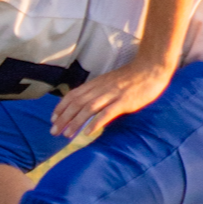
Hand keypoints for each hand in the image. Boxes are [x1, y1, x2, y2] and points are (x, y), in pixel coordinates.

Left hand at [50, 59, 174, 140]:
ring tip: (67, 134)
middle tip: (54, 132)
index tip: (53, 119)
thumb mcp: (108, 82)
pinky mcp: (124, 102)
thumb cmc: (130, 78)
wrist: (150, 69)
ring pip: (88, 109)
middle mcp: (99, 89)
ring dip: (75, 122)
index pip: (72, 95)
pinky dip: (95, 123)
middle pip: (76, 104)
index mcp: (95, 84)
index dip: (61, 107)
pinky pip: (106, 113)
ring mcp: (111, 95)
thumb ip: (97, 91)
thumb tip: (85, 104)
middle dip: (63, 118)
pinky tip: (87, 133)